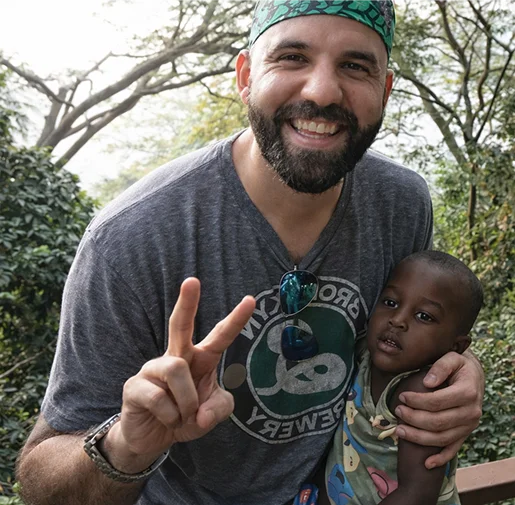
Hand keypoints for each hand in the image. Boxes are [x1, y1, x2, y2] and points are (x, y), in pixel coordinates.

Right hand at [105, 278, 254, 471]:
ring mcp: (153, 369)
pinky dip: (171, 416)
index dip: (236, 320)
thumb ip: (219, 410)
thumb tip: (202, 414)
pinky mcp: (135, 385)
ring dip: (186, 402)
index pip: (219, 336)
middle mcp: (176, 357)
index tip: (250, 300)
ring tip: (181, 416)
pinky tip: (166, 420)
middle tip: (192, 280)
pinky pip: (160, 398)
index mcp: (199, 360)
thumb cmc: (185, 417)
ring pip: (176, 370)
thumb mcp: (210, 416)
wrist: (151, 439)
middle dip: (187, 302)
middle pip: (180, 324)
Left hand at [394, 350, 483, 468]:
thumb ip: (440, 367)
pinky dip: (440, 459)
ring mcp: (469, 426)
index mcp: (468, 392)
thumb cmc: (458, 365)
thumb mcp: (451, 358)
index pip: (438, 402)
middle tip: (397, 411)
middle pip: (438, 422)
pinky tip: (426, 464)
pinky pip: (453, 449)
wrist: (473, 375)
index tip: (402, 396)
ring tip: (399, 431)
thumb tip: (428, 382)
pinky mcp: (465, 434)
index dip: (417, 401)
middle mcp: (471, 412)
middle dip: (413, 418)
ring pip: (442, 438)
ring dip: (419, 438)